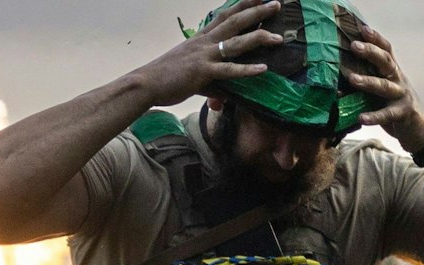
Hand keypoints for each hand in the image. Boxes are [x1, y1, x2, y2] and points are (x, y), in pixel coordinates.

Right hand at [130, 0, 283, 106]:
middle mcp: (204, 42)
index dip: (241, 4)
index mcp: (200, 38)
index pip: (224, 15)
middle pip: (235, 22)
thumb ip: (210, 83)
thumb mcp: (189, 75)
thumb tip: (223, 97)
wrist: (145, 84)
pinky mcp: (203, 72)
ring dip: (259, 38)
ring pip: (236, 43)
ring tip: (278, 38)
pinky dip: (247, 70)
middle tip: (277, 4)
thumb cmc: (164, 79)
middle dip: (257, 12)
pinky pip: (229, 70)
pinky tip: (263, 69)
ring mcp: (204, 56)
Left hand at [345, 25, 423, 152]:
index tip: (363, 29)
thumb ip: (368, 82)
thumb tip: (341, 77)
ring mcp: (401, 95)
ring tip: (352, 79)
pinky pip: (386, 114)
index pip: (386, 51)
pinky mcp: (402, 113)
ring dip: (368, 81)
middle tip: (354, 46)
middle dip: (370, 52)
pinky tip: (361, 117)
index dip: (376, 39)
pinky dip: (373, 116)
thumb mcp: (383, 91)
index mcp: (393, 72)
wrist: (420, 128)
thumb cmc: (394, 106)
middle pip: (385, 62)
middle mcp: (398, 80)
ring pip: (384, 86)